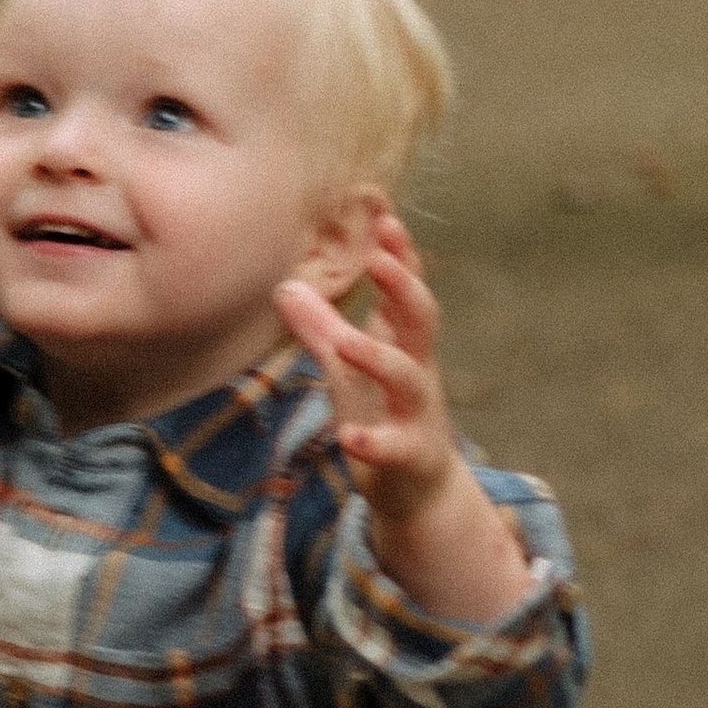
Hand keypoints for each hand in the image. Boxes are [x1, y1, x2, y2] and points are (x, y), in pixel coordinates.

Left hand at [274, 218, 456, 520]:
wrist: (420, 490)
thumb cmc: (383, 415)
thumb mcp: (349, 370)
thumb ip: (321, 329)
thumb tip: (285, 286)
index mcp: (405, 344)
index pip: (407, 291)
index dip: (400, 257)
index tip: (385, 218)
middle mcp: (418, 371)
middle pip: (422, 320)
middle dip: (404, 287)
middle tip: (379, 257)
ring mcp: (417, 413)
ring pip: (407, 379)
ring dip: (378, 357)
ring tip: (347, 343)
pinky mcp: (408, 455)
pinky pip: (393, 446)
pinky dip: (371, 441)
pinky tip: (346, 435)